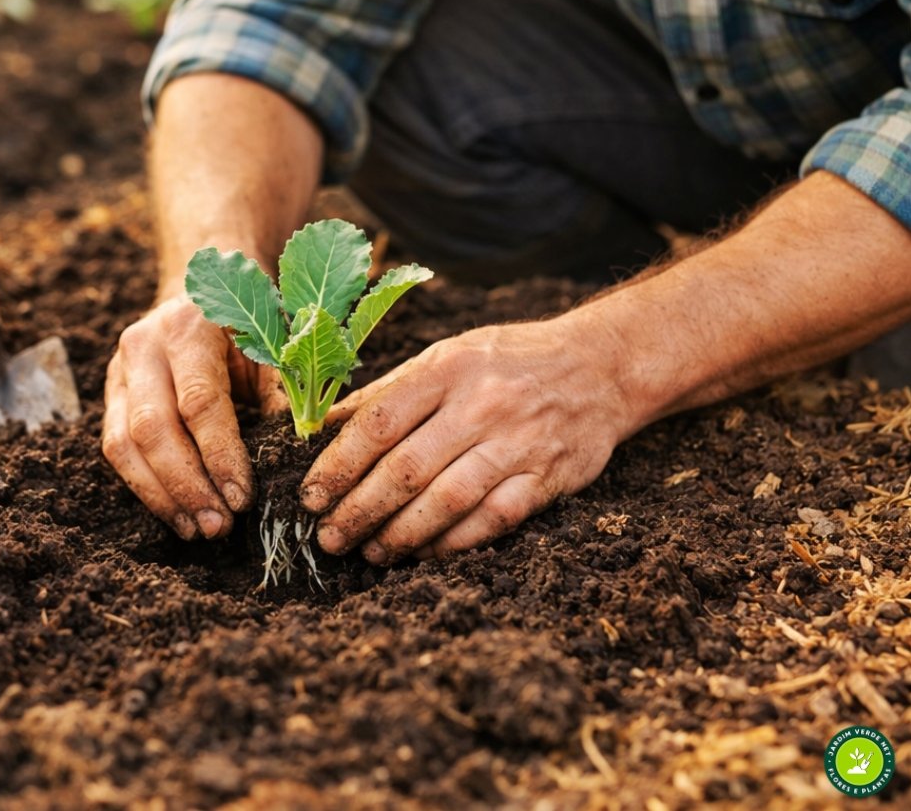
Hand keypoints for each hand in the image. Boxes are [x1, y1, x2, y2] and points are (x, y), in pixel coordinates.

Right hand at [103, 289, 285, 540]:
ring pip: (123, 444)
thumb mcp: (270, 345)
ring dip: (162, 496)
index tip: (242, 498)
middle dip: (187, 485)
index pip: (199, 401)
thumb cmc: (244, 324)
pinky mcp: (110, 393)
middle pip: (153, 428)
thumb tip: (298, 449)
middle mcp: (143, 345)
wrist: (198, 291)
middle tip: (219, 526)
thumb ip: (281, 391)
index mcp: (189, 326)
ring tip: (198, 530)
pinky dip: (145, 487)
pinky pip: (115, 448)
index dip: (220, 455)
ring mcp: (119, 369)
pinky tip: (176, 513)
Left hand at [299, 315, 632, 562]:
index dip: (338, 465)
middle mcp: (481, 404)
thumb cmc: (508, 360)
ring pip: (447, 501)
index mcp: (448, 368)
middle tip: (329, 537)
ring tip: (369, 552)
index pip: (379, 422)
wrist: (600, 366)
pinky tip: (423, 554)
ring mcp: (517, 443)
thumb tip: (322, 426)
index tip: (310, 496)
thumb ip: (388, 391)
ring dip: (401, 535)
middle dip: (360, 510)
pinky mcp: (547, 477)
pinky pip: (493, 520)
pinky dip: (453, 543)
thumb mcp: (447, 356)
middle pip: (407, 468)